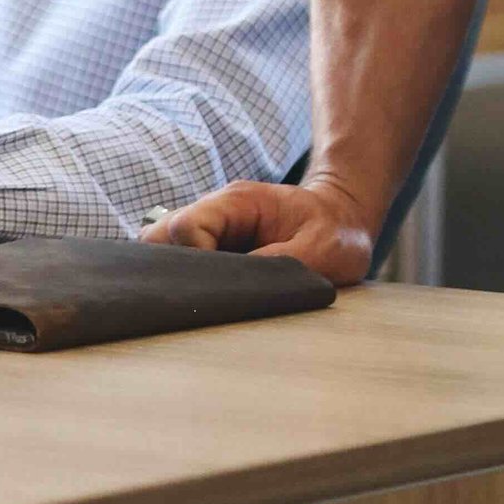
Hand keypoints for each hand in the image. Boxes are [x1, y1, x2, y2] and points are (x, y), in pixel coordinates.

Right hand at [145, 173, 377, 285]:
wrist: (343, 216)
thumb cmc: (337, 231)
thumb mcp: (324, 250)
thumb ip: (280, 267)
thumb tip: (237, 288)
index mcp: (238, 202)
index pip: (186, 226)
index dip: (192, 260)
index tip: (215, 287)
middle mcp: (216, 211)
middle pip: (160, 236)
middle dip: (171, 271)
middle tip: (201, 300)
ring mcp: (210, 228)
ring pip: (163, 249)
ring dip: (177, 277)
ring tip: (204, 301)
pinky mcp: (211, 247)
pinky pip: (180, 262)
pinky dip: (186, 282)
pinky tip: (207, 300)